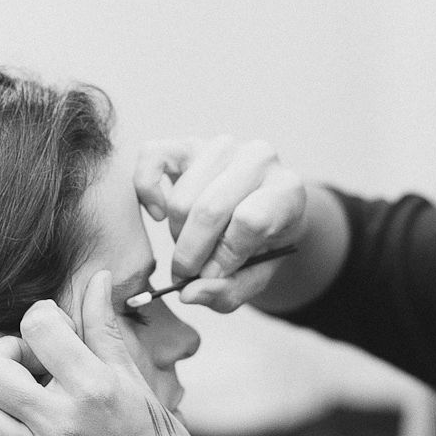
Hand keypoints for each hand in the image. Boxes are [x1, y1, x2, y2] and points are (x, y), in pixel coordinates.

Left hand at [0, 272, 231, 435]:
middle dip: (2, 356)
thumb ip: (104, 328)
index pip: (38, 325)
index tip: (53, 330)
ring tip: (12, 396)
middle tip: (24, 363)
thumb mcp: (135, 378)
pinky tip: (15, 427)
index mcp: (95, 386)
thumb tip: (98, 278)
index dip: (41, 317)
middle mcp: (63, 422)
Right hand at [134, 136, 305, 310]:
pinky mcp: (188, 142)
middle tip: (187, 273)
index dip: (226, 256)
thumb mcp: (258, 274)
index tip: (213, 276)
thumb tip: (189, 293)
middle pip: (210, 210)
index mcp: (288, 190)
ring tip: (191, 244)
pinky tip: (159, 213)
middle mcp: (259, 158)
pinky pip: (151, 158)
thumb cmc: (260, 244)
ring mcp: (222, 146)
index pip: (251, 220)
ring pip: (182, 198)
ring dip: (176, 232)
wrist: (260, 208)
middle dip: (191, 252)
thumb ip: (229, 291)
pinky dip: (148, 192)